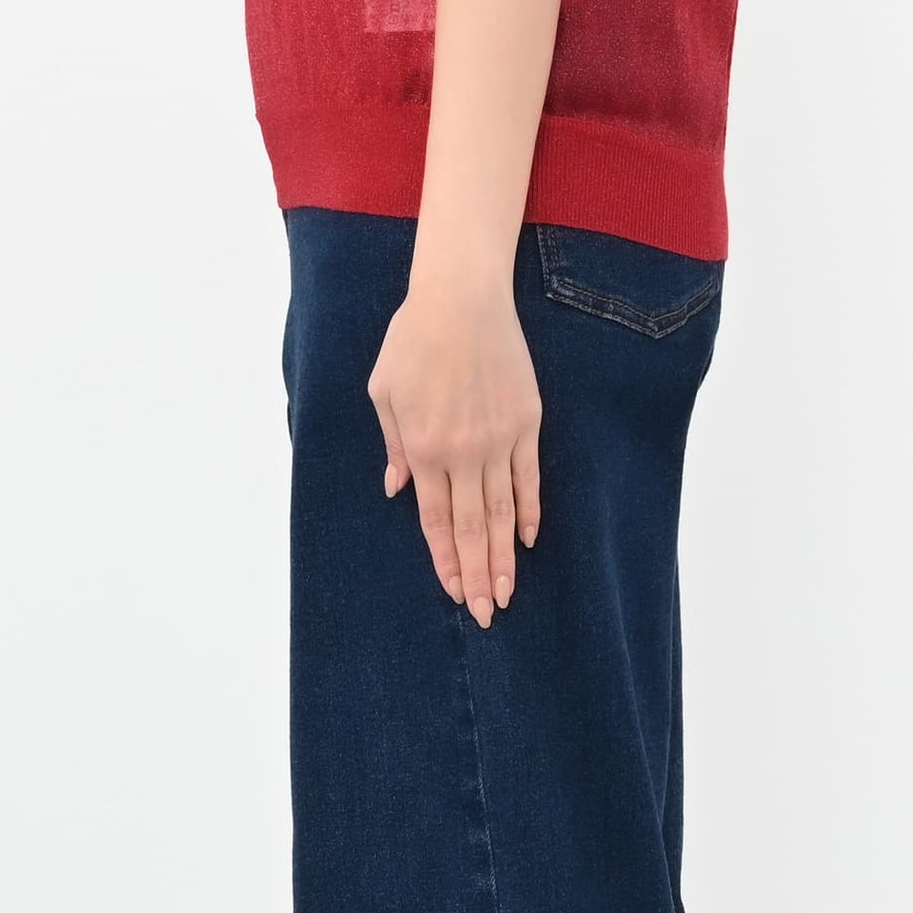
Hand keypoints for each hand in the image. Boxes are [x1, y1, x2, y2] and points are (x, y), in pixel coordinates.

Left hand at [366, 274, 542, 628]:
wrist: (462, 298)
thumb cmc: (413, 339)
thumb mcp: (384, 390)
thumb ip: (393, 444)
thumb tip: (397, 490)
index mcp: (423, 448)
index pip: (435, 519)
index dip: (445, 559)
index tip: (452, 591)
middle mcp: (462, 452)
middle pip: (472, 527)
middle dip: (476, 574)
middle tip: (484, 614)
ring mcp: (498, 439)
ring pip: (502, 511)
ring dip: (504, 556)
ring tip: (506, 593)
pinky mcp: (525, 421)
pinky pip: (528, 477)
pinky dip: (528, 510)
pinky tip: (528, 539)